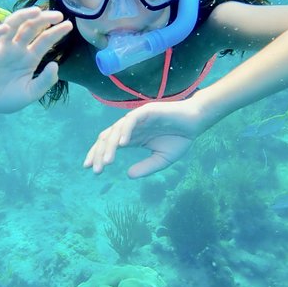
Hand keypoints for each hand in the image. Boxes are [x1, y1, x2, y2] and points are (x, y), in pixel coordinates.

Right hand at [0, 7, 71, 113]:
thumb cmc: (9, 98)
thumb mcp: (31, 93)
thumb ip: (45, 81)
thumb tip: (55, 64)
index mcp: (30, 57)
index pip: (45, 40)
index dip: (56, 32)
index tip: (69, 25)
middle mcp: (17, 49)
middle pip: (31, 28)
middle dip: (44, 19)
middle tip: (59, 15)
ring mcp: (1, 49)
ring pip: (12, 26)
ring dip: (23, 16)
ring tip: (36, 11)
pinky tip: (5, 29)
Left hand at [84, 99, 213, 177]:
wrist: (196, 122)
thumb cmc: (180, 138)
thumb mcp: (162, 159)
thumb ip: (146, 167)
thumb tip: (128, 175)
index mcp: (132, 137)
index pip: (109, 144)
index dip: (98, 155)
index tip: (91, 169)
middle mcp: (131, 127)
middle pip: (107, 138)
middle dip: (98, 153)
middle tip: (95, 170)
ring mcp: (137, 118)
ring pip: (116, 130)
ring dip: (109, 146)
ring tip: (107, 162)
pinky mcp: (146, 111)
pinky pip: (131, 120)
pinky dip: (125, 131)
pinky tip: (122, 144)